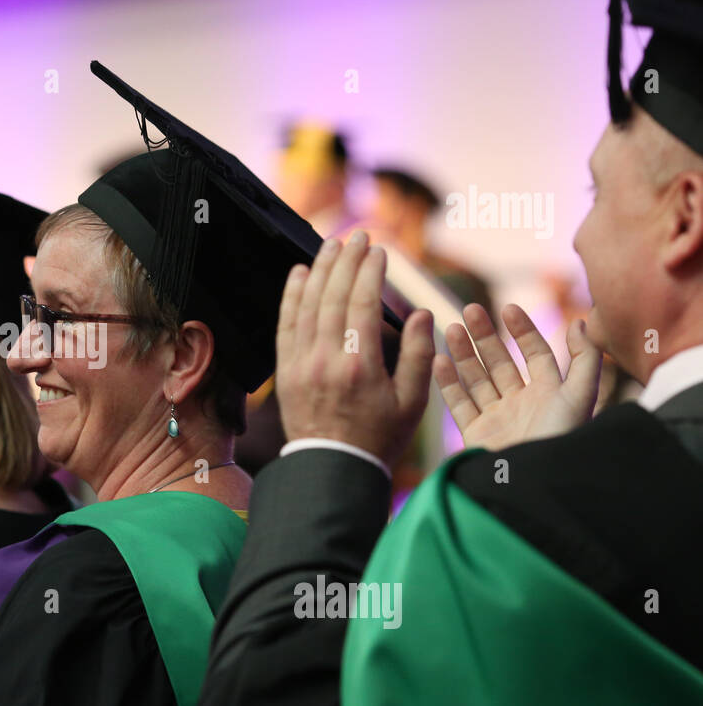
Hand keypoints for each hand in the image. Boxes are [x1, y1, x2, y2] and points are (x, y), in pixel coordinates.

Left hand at [276, 233, 436, 468]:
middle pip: (333, 297)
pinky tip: (298, 274)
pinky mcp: (286, 371)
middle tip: (356, 236)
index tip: (378, 250)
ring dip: (319, 271)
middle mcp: (326, 361)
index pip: (362, 304)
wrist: (333, 469)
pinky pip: (286, 325)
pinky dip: (291, 296)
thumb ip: (417, 355)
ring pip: (307, 306)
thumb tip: (420, 313)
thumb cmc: (379, 438)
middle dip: (345, 261)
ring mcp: (301, 365)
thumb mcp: (412, 403)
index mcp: (360, 367)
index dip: (370, 272)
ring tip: (330, 245)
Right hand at [435, 303, 601, 449]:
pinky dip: (447, 382)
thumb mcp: (582, 396)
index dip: (523, 330)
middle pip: (501, 362)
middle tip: (469, 310)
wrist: (533, 484)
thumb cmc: (560, 439)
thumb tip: (580, 322)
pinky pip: (459, 403)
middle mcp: (522, 404)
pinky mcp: (476, 435)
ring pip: (477, 378)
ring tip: (450, 328)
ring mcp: (497, 419)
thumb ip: (585, 358)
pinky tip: (438, 360)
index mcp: (549, 393)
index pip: (535, 354)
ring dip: (463, 353)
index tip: (507, 308)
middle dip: (485, 336)